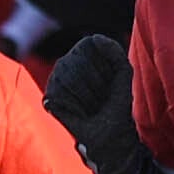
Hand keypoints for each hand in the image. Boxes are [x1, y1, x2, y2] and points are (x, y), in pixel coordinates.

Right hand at [41, 36, 139, 171]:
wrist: (111, 136)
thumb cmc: (118, 105)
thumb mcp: (124, 76)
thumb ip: (115, 54)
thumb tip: (96, 37)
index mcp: (85, 54)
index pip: (89, 44)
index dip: (104, 64)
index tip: (111, 81)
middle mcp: (67, 63)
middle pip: (78, 62)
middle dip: (97, 84)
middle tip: (102, 99)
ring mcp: (56, 80)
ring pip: (68, 78)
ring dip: (88, 98)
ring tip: (93, 107)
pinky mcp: (49, 97)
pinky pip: (60, 95)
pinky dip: (76, 108)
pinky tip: (82, 115)